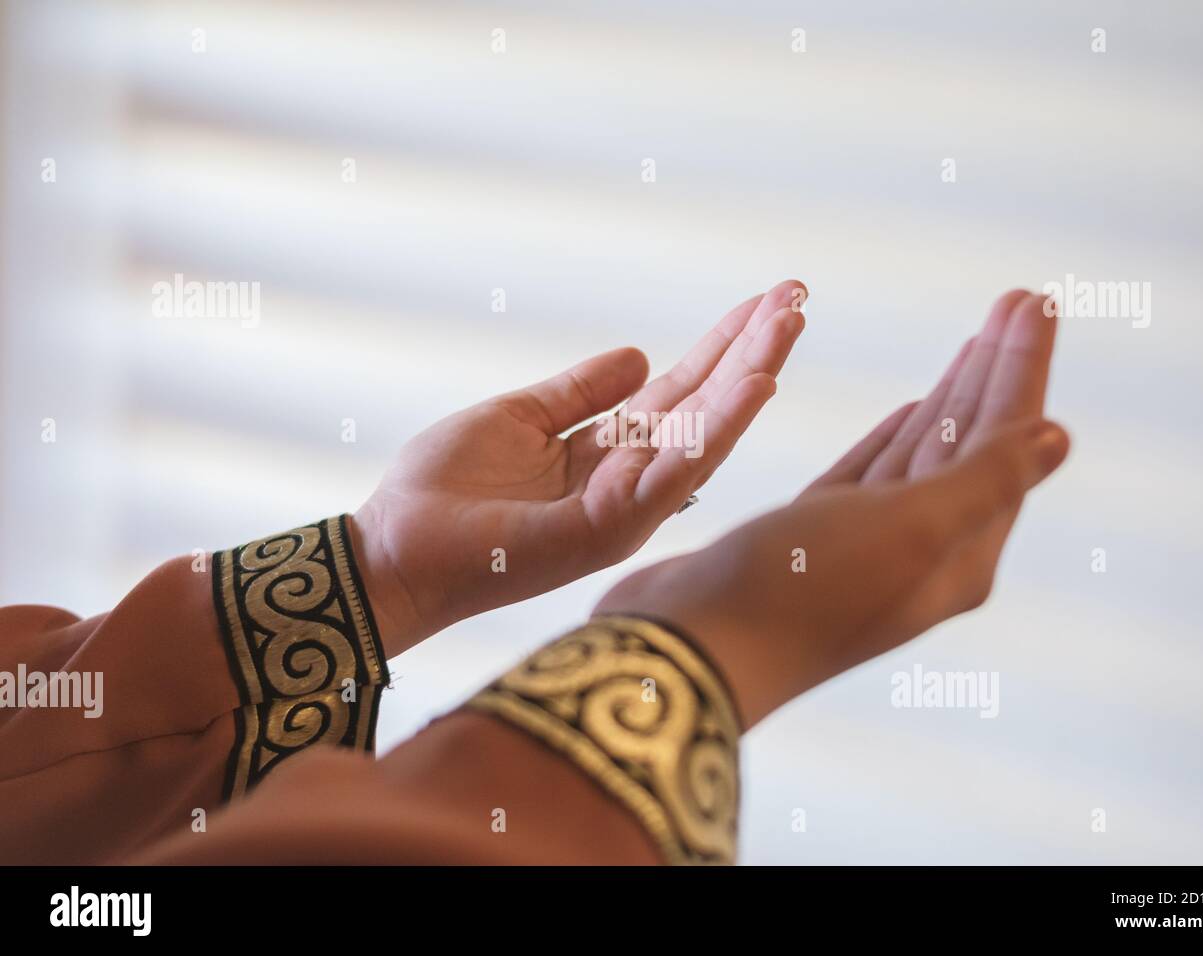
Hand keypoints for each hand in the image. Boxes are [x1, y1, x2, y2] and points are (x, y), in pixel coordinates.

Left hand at [353, 281, 807, 653]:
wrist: (395, 551)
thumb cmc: (445, 494)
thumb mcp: (518, 418)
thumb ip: (579, 392)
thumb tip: (639, 353)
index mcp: (605, 455)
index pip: (679, 393)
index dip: (721, 346)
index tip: (764, 301)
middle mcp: (627, 482)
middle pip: (703, 407)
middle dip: (752, 351)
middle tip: (799, 295)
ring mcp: (622, 509)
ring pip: (703, 434)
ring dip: (751, 376)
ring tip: (791, 324)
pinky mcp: (605, 528)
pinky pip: (672, 472)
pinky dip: (717, 429)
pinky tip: (755, 386)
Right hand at [594, 290, 1066, 727]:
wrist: (691, 647)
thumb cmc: (796, 592)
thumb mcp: (908, 530)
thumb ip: (986, 481)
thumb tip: (1061, 438)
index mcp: (957, 553)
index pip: (1006, 442)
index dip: (1021, 369)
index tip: (1035, 300)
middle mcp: (920, 550)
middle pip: (973, 442)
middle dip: (995, 369)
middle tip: (1018, 301)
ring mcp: (864, 544)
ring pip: (924, 453)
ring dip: (953, 395)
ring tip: (977, 341)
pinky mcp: (810, 536)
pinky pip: (871, 473)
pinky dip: (895, 435)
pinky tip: (912, 408)